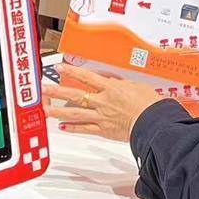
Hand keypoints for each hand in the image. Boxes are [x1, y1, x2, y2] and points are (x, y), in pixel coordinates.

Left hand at [44, 65, 161, 140]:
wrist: (154, 123)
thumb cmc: (149, 104)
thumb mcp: (135, 85)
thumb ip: (119, 83)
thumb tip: (110, 81)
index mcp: (110, 88)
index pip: (86, 77)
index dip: (71, 71)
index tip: (59, 68)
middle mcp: (102, 101)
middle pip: (75, 95)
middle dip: (57, 92)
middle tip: (44, 89)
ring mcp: (101, 116)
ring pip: (75, 114)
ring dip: (58, 111)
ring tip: (46, 109)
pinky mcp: (103, 130)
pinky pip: (85, 129)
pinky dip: (73, 129)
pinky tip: (62, 127)